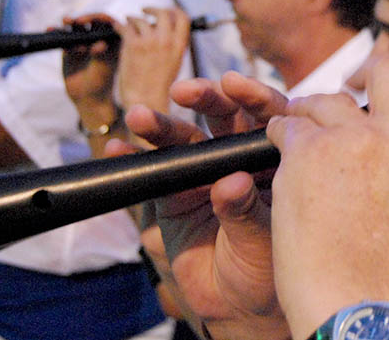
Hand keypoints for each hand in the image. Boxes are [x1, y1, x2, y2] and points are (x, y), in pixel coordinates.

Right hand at [61, 14, 119, 108]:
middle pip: (90, 22)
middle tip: (75, 21)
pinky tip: (50, 29)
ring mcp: (82, 44)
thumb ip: (102, 55)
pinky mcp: (69, 50)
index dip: (99, 18)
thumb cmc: (102, 83)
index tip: (90, 20)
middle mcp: (97, 39)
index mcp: (111, 41)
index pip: (107, 22)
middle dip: (82, 18)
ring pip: (75, 28)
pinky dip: (56, 33)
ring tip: (65, 21)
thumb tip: (101, 44)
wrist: (89, 99)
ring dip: (69, 22)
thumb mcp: (104, 68)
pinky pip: (62, 38)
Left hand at [117, 7, 191, 112]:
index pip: (183, 17)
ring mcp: (150, 42)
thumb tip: (160, 28)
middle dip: (152, 9)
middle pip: (163, 12)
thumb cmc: (158, 86)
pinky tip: (117, 27)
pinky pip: (125, 27)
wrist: (146, 101)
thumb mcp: (173, 63)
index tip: (165, 11)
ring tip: (128, 22)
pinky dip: (119, 25)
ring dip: (133, 19)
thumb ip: (170, 44)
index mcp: (180, 46)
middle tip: (144, 10)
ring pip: (141, 19)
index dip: (173, 10)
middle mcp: (167, 40)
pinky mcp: (133, 45)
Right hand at [125, 74, 291, 339]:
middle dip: (205, 98)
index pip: (266, 117)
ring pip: (182, 139)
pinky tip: (118, 149)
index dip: (252, 96)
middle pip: (222, 116)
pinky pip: (151, 172)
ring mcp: (201, 173)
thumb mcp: (264, 239)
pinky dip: (132, 160)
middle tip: (186, 91)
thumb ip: (246, 210)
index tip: (233, 84)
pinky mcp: (172, 194)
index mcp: (270, 159)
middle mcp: (236, 158)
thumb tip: (231, 183)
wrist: (236, 305)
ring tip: (139, 117)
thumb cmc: (266, 267)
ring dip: (160, 124)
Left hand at [266, 53, 388, 338]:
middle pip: (388, 69)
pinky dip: (280, 136)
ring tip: (303, 140)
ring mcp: (358, 139)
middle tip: (346, 91)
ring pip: (327, 99)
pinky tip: (280, 158)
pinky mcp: (310, 150)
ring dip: (311, 114)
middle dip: (364, 73)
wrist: (360, 310)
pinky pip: (287, 123)